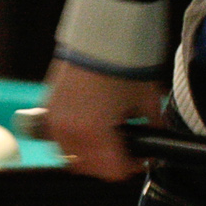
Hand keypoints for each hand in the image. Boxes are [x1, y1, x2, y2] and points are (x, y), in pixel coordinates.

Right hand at [42, 59, 165, 180]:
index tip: (141, 160)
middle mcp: (68, 132)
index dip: (130, 168)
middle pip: (88, 168)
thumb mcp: (148, 100)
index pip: (110, 171)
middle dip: (108, 164)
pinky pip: (58, 136)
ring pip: (69, 155)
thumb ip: (152, 126)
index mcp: (94, 133)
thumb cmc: (127, 66)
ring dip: (88, 154)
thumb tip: (156, 139)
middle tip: (126, 151)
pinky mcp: (48, 107)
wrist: (102, 34)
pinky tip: (90, 127)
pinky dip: (73, 139)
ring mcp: (54, 120)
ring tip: (108, 139)